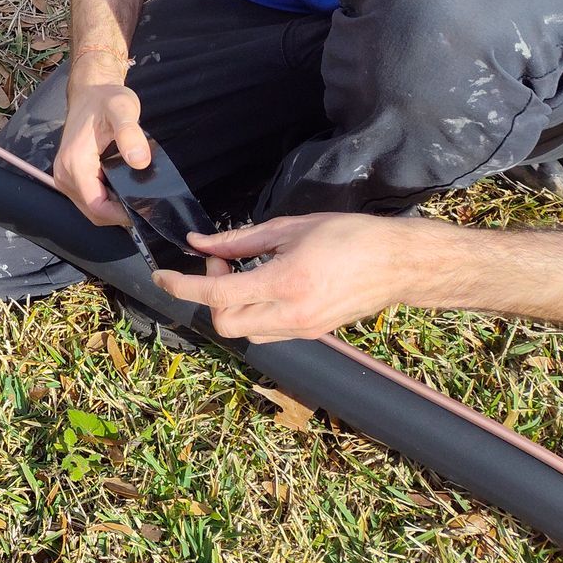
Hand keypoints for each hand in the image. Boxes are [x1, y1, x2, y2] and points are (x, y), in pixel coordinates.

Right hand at [53, 63, 149, 226]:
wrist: (90, 92)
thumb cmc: (105, 99)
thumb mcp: (122, 109)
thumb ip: (130, 134)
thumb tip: (139, 160)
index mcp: (74, 163)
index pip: (97, 208)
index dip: (121, 215)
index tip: (144, 207)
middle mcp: (63, 174)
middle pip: (94, 213)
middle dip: (118, 213)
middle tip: (143, 200)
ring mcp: (63, 177)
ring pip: (91, 209)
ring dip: (112, 208)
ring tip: (133, 193)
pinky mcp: (68, 176)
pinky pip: (88, 199)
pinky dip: (105, 200)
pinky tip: (120, 187)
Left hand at [150, 213, 412, 341]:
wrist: (400, 264)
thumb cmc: (350, 236)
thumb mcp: (289, 228)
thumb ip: (239, 240)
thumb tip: (200, 244)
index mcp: (285, 284)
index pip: (217, 295)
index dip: (182, 286)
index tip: (162, 276)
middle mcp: (292, 315)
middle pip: (224, 321)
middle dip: (209, 294)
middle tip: (221, 263)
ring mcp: (303, 329)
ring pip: (244, 330)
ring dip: (230, 305)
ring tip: (242, 273)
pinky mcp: (312, 333)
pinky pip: (267, 330)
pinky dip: (252, 311)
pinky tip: (261, 285)